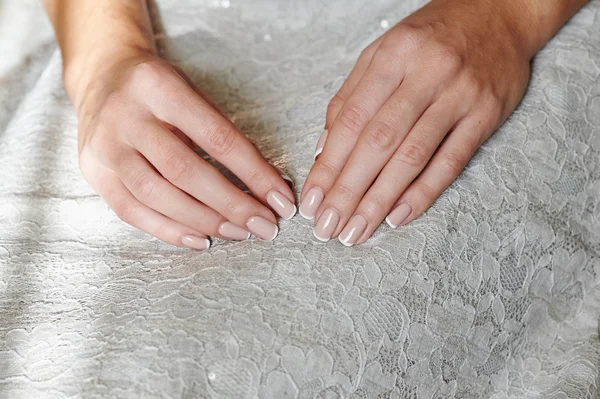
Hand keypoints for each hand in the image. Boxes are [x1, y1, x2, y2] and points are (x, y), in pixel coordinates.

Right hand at [77, 53, 295, 248]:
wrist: (102, 77)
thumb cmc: (159, 90)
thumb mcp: (191, 93)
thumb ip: (221, 133)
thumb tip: (263, 184)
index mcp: (160, 87)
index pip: (217, 137)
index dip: (254, 173)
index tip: (280, 198)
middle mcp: (127, 116)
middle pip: (184, 170)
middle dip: (231, 204)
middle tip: (264, 225)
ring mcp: (105, 146)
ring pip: (156, 196)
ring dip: (203, 221)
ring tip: (238, 233)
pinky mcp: (94, 172)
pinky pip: (131, 211)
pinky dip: (169, 231)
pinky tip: (200, 240)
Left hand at [300, 0, 534, 245]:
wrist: (499, 12)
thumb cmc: (431, 36)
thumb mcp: (382, 52)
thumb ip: (351, 97)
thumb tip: (323, 149)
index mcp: (392, 56)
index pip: (351, 121)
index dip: (328, 165)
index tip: (312, 200)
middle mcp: (425, 74)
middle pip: (378, 143)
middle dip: (348, 191)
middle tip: (328, 227)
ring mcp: (459, 95)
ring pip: (411, 157)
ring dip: (379, 200)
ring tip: (356, 231)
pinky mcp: (486, 114)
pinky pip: (451, 161)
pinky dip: (423, 192)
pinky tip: (398, 217)